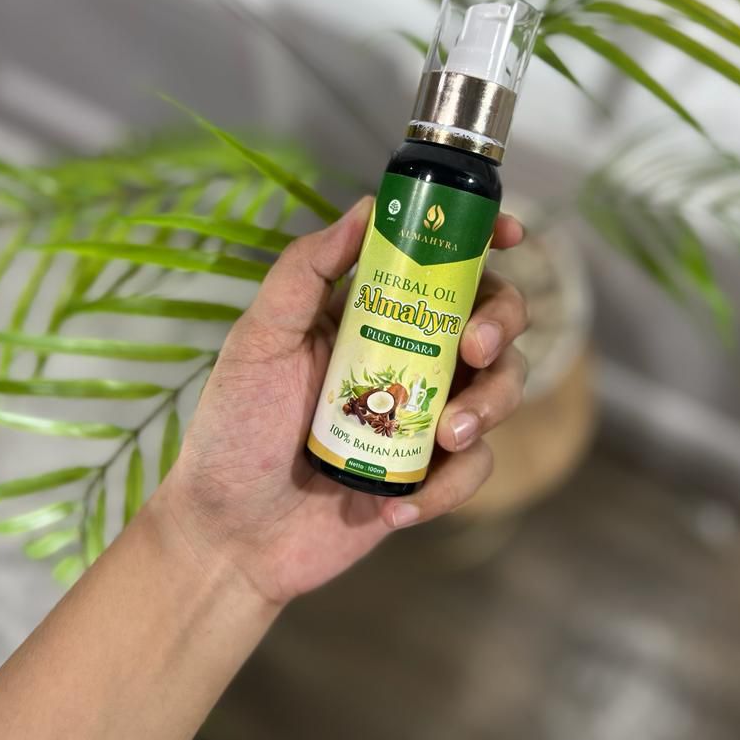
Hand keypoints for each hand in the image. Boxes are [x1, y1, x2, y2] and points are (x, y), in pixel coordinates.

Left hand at [162, 196, 528, 607]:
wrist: (231, 533)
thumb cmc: (235, 428)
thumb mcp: (261, 339)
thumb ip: (305, 271)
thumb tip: (363, 207)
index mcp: (371, 314)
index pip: (440, 265)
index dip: (482, 242)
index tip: (508, 235)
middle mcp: (409, 356)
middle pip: (490, 320)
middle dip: (501, 325)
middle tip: (475, 347)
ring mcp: (425, 414)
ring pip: (501, 388)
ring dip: (491, 406)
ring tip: (449, 435)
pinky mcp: (432, 473)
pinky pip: (475, 467)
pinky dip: (450, 486)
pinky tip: (400, 506)